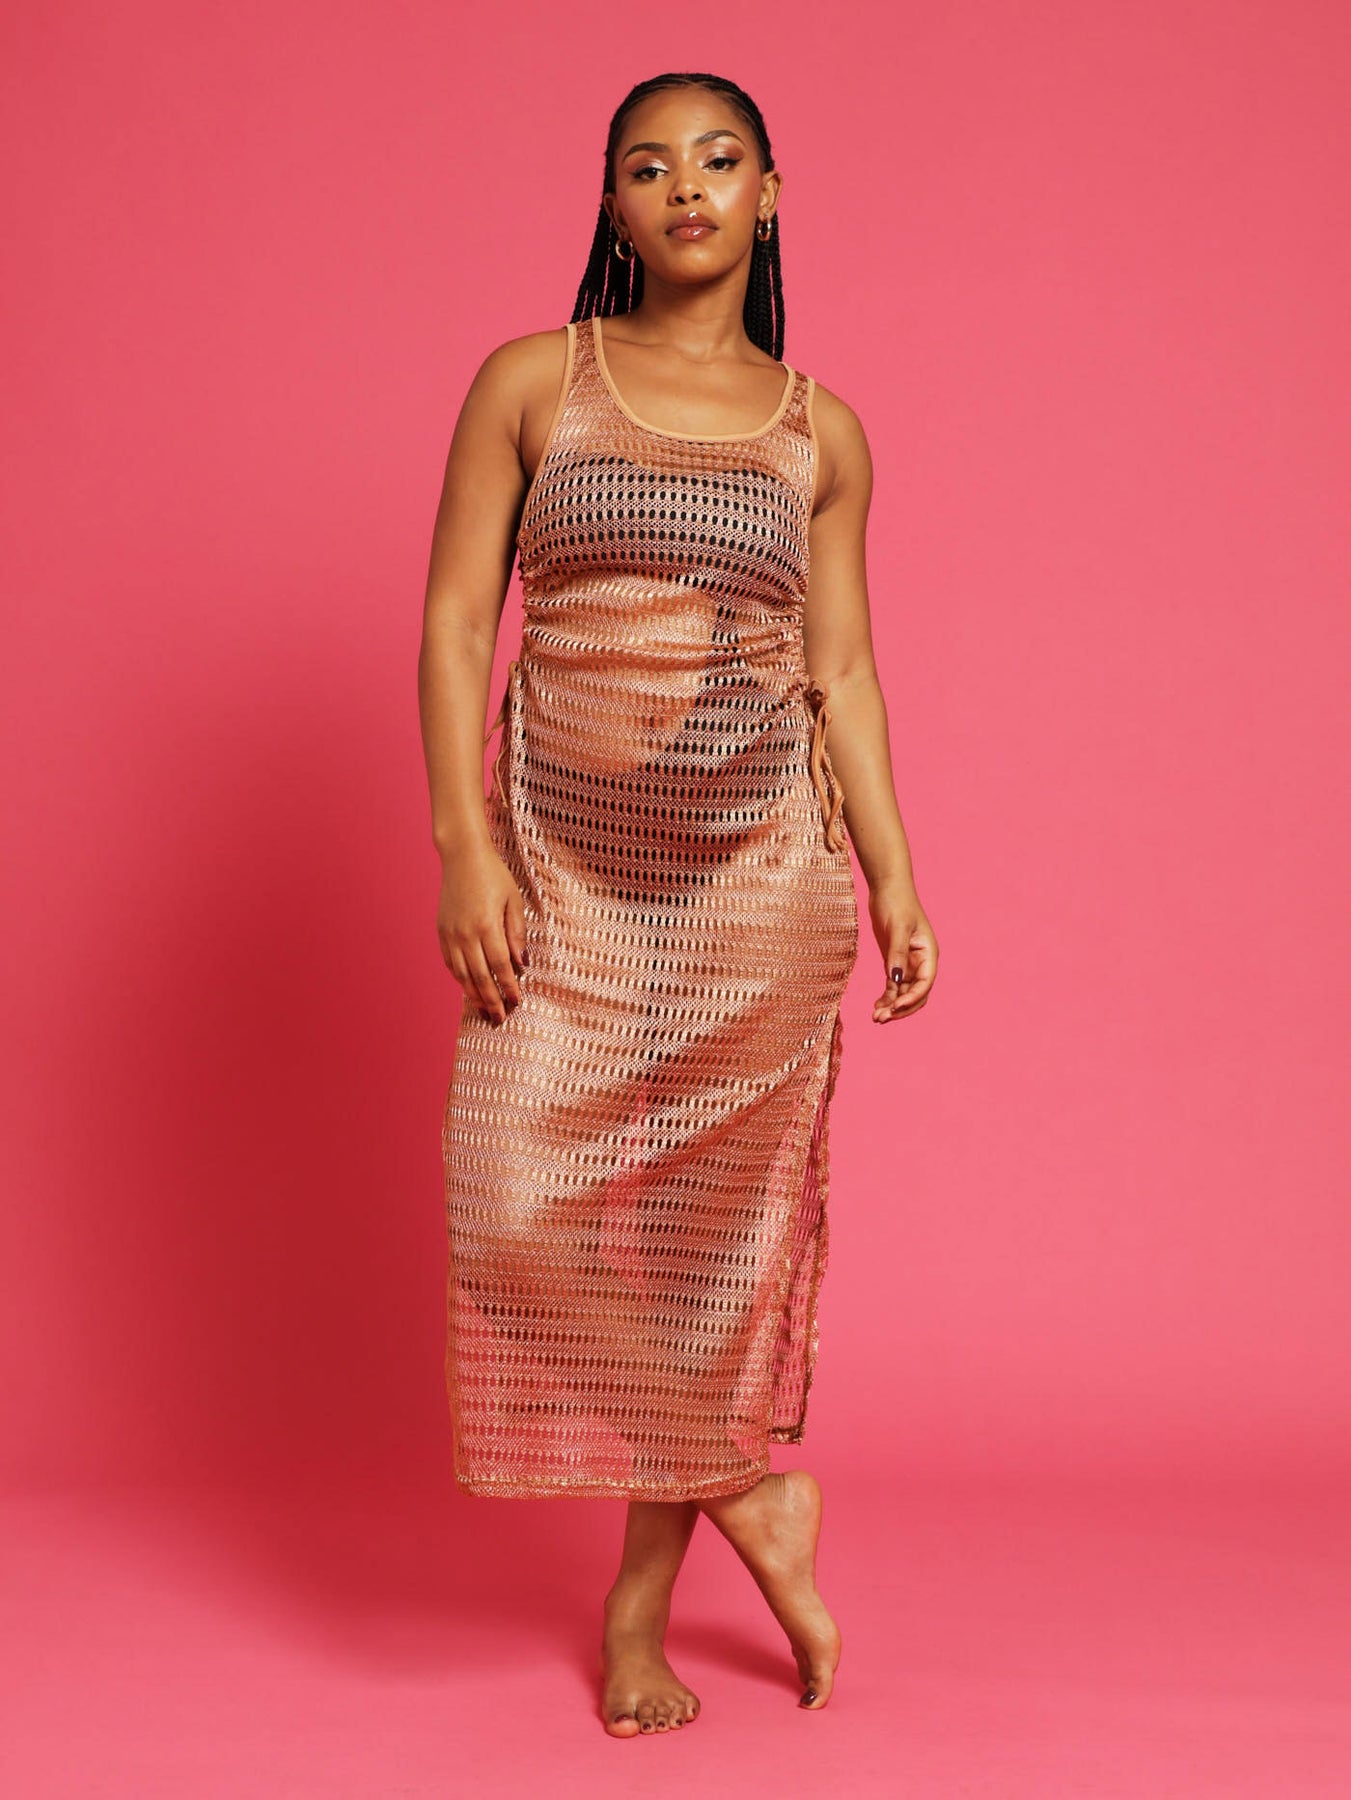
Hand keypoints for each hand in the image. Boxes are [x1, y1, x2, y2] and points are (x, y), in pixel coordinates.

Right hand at [437, 837, 527, 1023]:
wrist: (462, 856)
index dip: (509, 986)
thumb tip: (522, 963)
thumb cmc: (493, 875)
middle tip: (501, 1017)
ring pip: (462, 974)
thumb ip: (517, 933)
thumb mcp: (514, 900)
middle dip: (492, 1000)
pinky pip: (451, 963)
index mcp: (486, 925)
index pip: (500, 965)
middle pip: (480, 976)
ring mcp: (451, 934)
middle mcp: (465, 933)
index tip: (517, 1001)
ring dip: (474, 995)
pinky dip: (461, 979)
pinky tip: (469, 989)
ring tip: (485, 1011)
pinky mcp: (442, 932)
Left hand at [869, 880, 937, 1022]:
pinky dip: (886, 998)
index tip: (895, 1007)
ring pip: (904, 993)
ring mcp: (908, 963)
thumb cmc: (896, 902)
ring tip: (875, 1018)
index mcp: (928, 953)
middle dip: (901, 1008)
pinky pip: (893, 986)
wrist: (887, 888)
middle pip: (916, 994)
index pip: (925, 984)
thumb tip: (895, 980)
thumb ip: (897, 954)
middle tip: (881, 1018)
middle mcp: (921, 962)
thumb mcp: (896, 927)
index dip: (912, 998)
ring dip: (892, 1007)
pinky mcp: (894, 962)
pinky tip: (876, 1007)